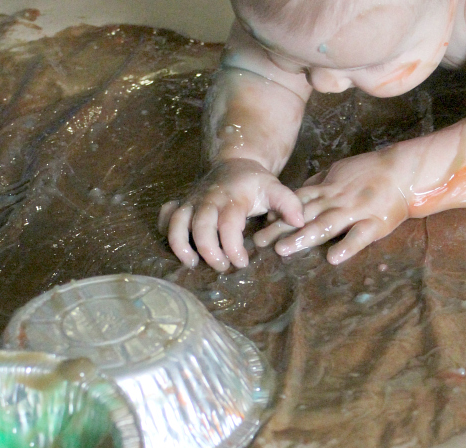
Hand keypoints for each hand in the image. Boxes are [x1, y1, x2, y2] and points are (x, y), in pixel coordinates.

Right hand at [159, 158, 303, 270]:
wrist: (234, 161)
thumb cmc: (255, 182)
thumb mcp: (275, 188)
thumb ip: (289, 204)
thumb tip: (299, 222)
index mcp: (231, 198)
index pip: (227, 225)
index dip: (232, 247)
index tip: (242, 262)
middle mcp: (207, 199)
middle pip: (200, 228)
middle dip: (209, 252)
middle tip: (223, 267)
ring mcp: (191, 200)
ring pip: (176, 223)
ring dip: (181, 246)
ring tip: (192, 264)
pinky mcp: (181, 203)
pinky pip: (166, 216)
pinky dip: (166, 232)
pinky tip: (179, 246)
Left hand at [254, 151, 410, 264]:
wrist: (405, 171)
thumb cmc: (373, 172)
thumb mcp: (340, 170)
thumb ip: (320, 183)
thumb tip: (299, 191)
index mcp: (329, 189)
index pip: (298, 201)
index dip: (279, 212)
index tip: (260, 224)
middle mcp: (337, 201)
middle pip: (304, 215)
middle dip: (280, 229)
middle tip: (259, 242)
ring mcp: (355, 212)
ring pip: (325, 225)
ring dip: (303, 237)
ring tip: (284, 250)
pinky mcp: (375, 224)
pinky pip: (359, 236)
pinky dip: (346, 246)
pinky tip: (333, 258)